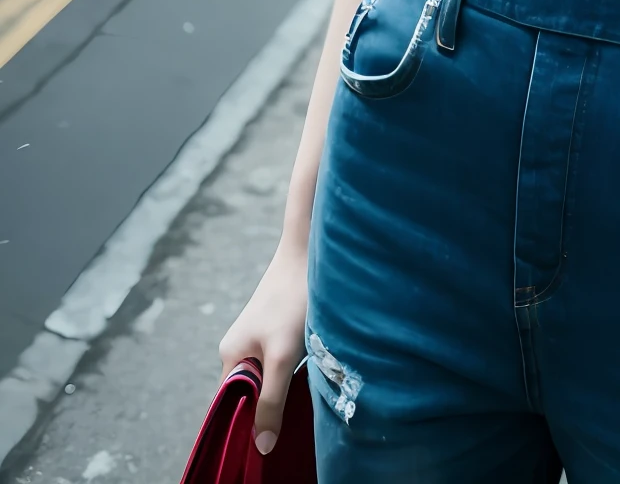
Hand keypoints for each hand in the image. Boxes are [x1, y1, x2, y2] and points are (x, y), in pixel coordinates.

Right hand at [218, 238, 308, 455]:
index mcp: (230, 356)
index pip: (229, 406)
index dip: (246, 425)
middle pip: (250, 393)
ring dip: (283, 389)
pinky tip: (308, 373)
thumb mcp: (283, 357)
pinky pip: (280, 363)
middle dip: (268, 408)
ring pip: (269, 377)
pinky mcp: (278, 329)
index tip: (268, 441)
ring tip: (301, 396)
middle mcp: (240, 348)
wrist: (311, 252)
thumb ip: (271, 401)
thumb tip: (261, 447)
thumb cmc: (294, 302)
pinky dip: (292, 372)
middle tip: (290, 421)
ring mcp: (259, 338)